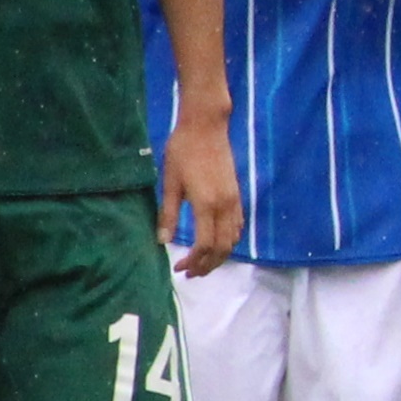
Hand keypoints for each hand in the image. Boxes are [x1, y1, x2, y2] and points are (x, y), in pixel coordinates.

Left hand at [162, 108, 241, 271]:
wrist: (206, 126)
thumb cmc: (183, 151)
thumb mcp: (170, 183)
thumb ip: (168, 214)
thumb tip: (162, 241)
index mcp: (207, 204)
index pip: (205, 245)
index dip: (193, 261)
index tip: (178, 268)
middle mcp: (225, 205)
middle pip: (223, 248)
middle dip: (208, 265)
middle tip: (190, 273)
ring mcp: (234, 200)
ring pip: (233, 239)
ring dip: (220, 256)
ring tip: (202, 263)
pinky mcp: (236, 193)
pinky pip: (238, 225)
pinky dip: (229, 240)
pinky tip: (216, 242)